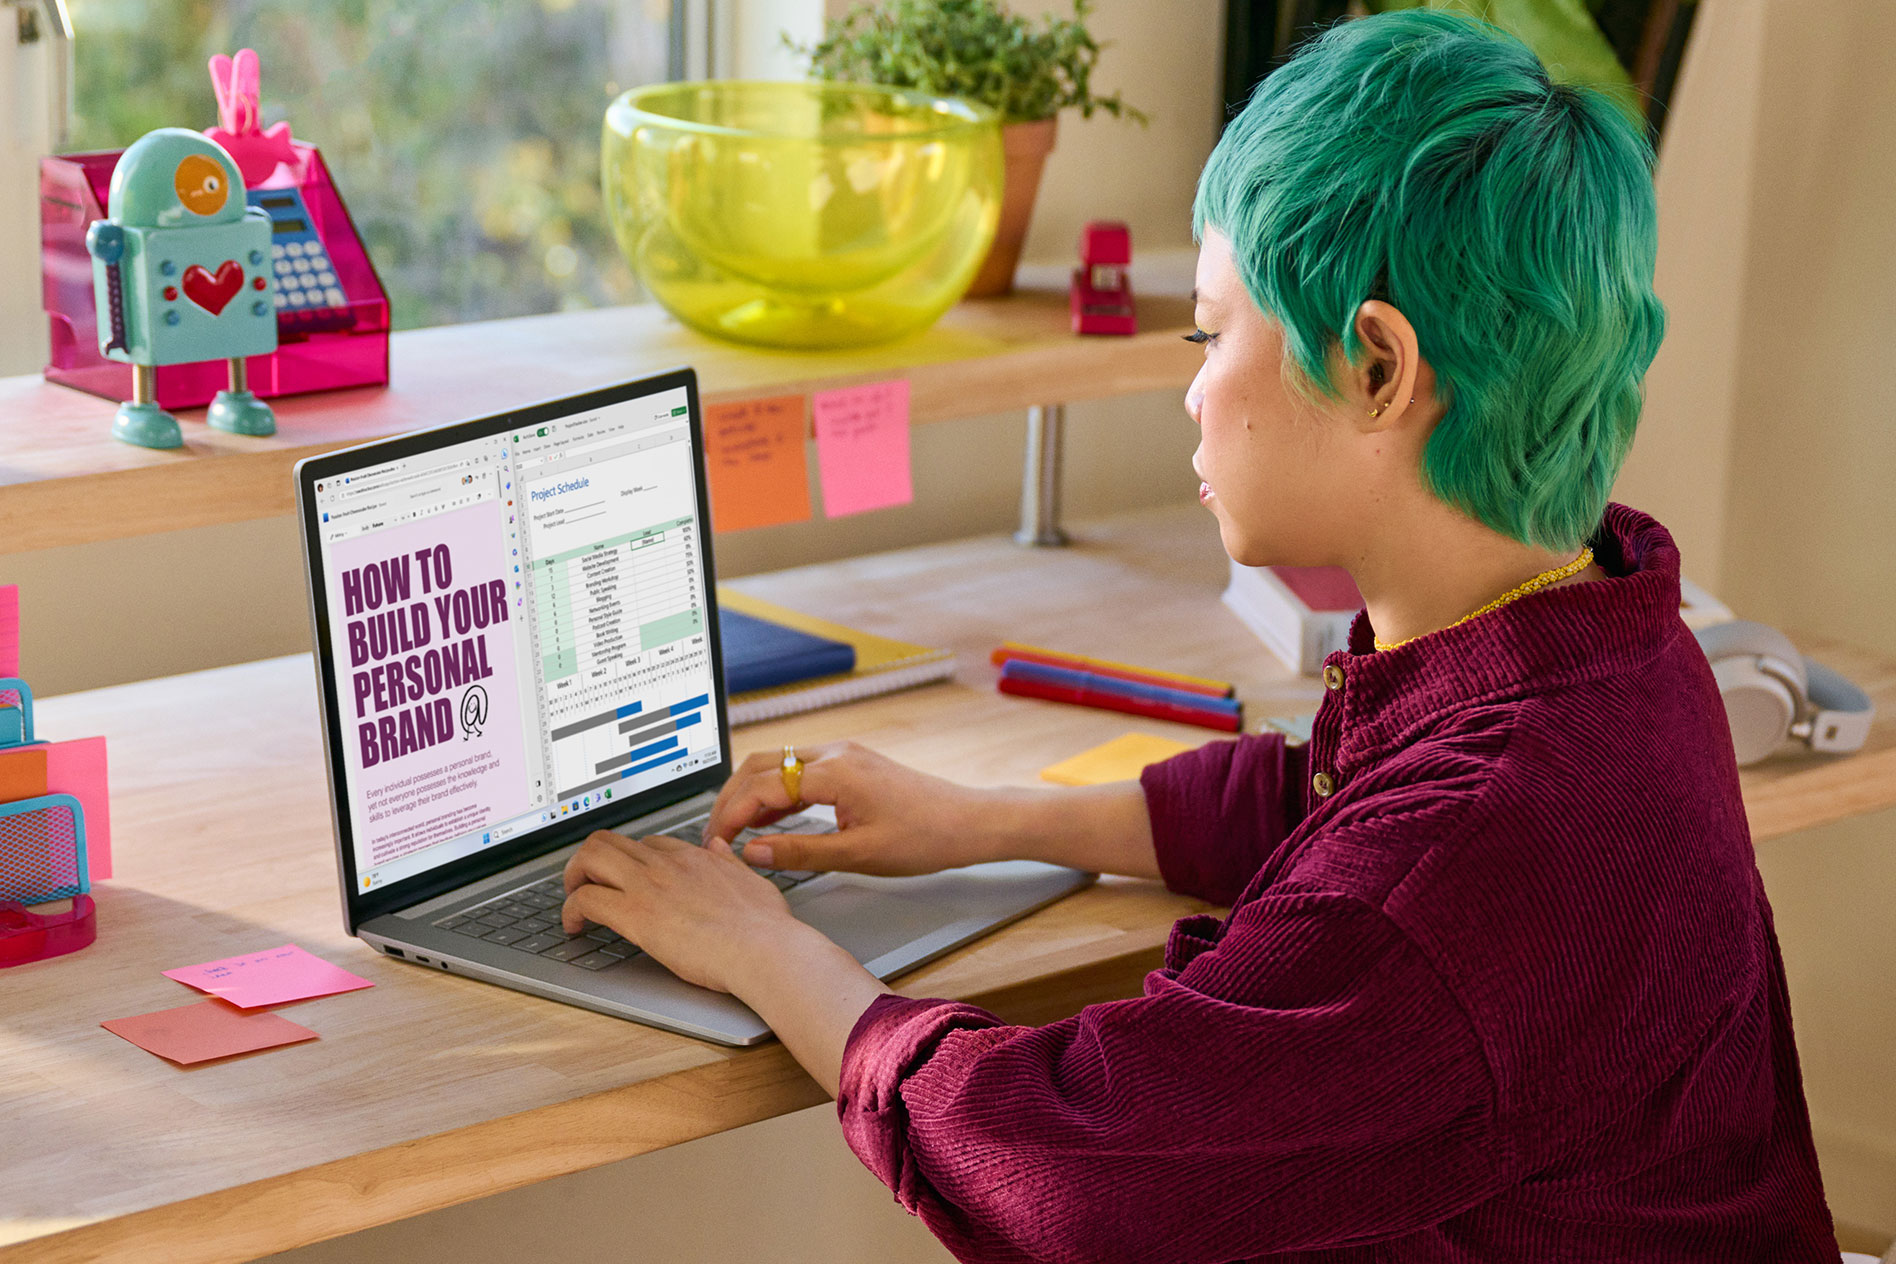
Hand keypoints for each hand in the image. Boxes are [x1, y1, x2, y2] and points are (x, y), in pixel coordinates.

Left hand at [559, 830, 803, 994]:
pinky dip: (570, 911)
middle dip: (589, 859)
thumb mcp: (752, 881)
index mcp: (695, 858)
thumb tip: (719, 847)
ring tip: (573, 899)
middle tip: (585, 883)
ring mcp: (648, 885)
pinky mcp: (634, 914)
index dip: (632, 860)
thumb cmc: (766, 927)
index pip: (648, 844)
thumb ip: (730, 863)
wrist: (764, 948)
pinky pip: (584, 899)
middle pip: (609, 840)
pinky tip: (574, 928)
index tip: (626, 879)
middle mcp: (667, 864)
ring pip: (589, 857)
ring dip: (573, 876)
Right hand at [704, 740, 993, 876]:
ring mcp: (843, 756)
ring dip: (749, 794)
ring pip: (777, 765)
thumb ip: (800, 852)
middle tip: (712, 836)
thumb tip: (752, 852)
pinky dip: (775, 794)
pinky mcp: (850, 765)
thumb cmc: (925, 838)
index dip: (731, 816)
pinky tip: (765, 822)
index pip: (763, 787)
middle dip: (730, 799)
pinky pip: (798, 772)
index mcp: (835, 771)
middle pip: (760, 766)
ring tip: (730, 831)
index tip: (714, 844)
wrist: (969, 822)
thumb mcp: (859, 855)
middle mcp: (834, 753)